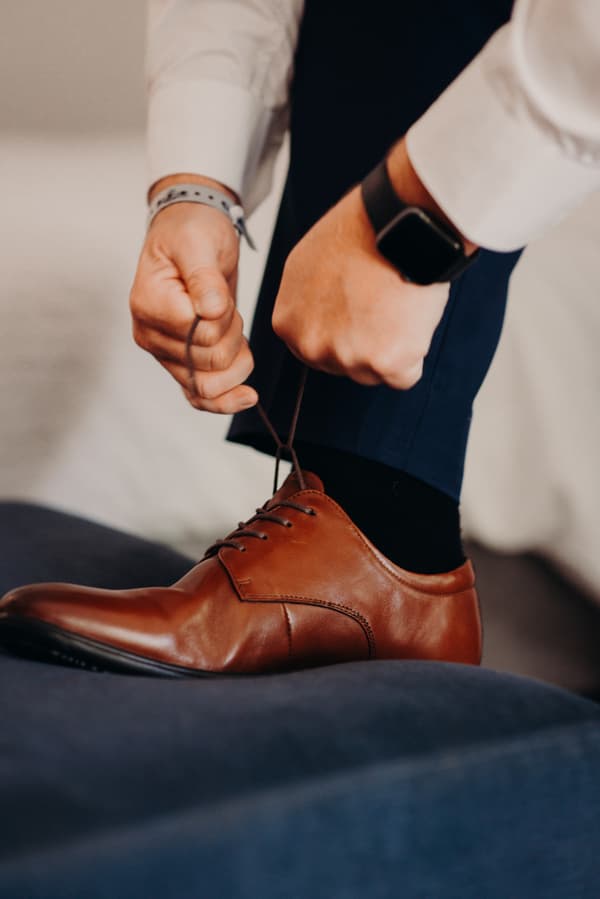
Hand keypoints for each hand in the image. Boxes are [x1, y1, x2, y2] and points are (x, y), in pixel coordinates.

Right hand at [129, 178, 256, 413]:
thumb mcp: (199, 243)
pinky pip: (198, 398)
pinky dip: (224, 400)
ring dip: (235, 361)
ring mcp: (164, 352)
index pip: (200, 336)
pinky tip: (247, 396)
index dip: (224, 319)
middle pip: (207, 364)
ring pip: (206, 386)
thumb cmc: (192, 233)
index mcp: (148, 305)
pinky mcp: (180, 363)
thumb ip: (204, 278)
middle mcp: (150, 334)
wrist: (191, 235)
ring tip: (235, 328)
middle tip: (228, 306)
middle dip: (233, 337)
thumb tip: (211, 310)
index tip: (220, 294)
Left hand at [272, 183, 449, 388]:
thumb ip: (306, 303)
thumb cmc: (360, 233)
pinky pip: (404, 377)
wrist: (398, 224)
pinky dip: (414, 354)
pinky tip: (410, 321)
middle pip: (343, 366)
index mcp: (287, 323)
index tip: (357, 310)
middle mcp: (311, 345)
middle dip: (364, 344)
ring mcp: (346, 357)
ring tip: (395, 305)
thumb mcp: (307, 264)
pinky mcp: (383, 363)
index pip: (315, 350)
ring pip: (373, 373)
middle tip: (380, 305)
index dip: (342, 330)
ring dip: (390, 348)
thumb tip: (315, 316)